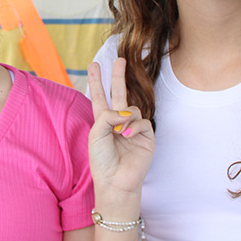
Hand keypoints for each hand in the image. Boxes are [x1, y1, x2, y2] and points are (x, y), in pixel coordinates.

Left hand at [86, 58, 154, 201]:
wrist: (115, 181)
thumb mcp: (96, 134)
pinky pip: (142, 121)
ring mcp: (134, 128)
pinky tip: (127, 136)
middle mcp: (119, 122)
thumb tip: (125, 110)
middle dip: (118, 76)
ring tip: (119, 133)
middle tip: (119, 59)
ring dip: (125, 118)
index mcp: (103, 122)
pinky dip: (134, 127)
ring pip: (133, 108)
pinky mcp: (147, 136)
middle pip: (119, 93)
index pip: (100, 97)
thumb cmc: (102, 160)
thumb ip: (107, 116)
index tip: (94, 65)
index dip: (96, 81)